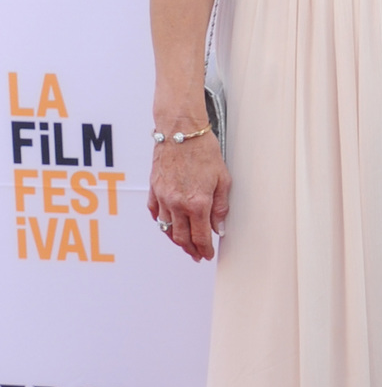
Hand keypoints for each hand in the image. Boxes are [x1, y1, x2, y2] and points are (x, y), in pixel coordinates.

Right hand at [148, 132, 229, 261]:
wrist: (180, 131)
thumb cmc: (204, 151)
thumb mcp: (223, 180)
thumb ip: (220, 207)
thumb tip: (219, 229)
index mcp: (197, 203)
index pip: (200, 236)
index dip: (205, 249)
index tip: (208, 255)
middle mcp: (177, 203)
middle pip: (181, 238)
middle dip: (190, 250)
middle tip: (196, 255)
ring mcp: (162, 197)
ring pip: (167, 228)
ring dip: (176, 239)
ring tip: (184, 244)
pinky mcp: (153, 189)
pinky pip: (155, 213)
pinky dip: (162, 223)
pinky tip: (169, 225)